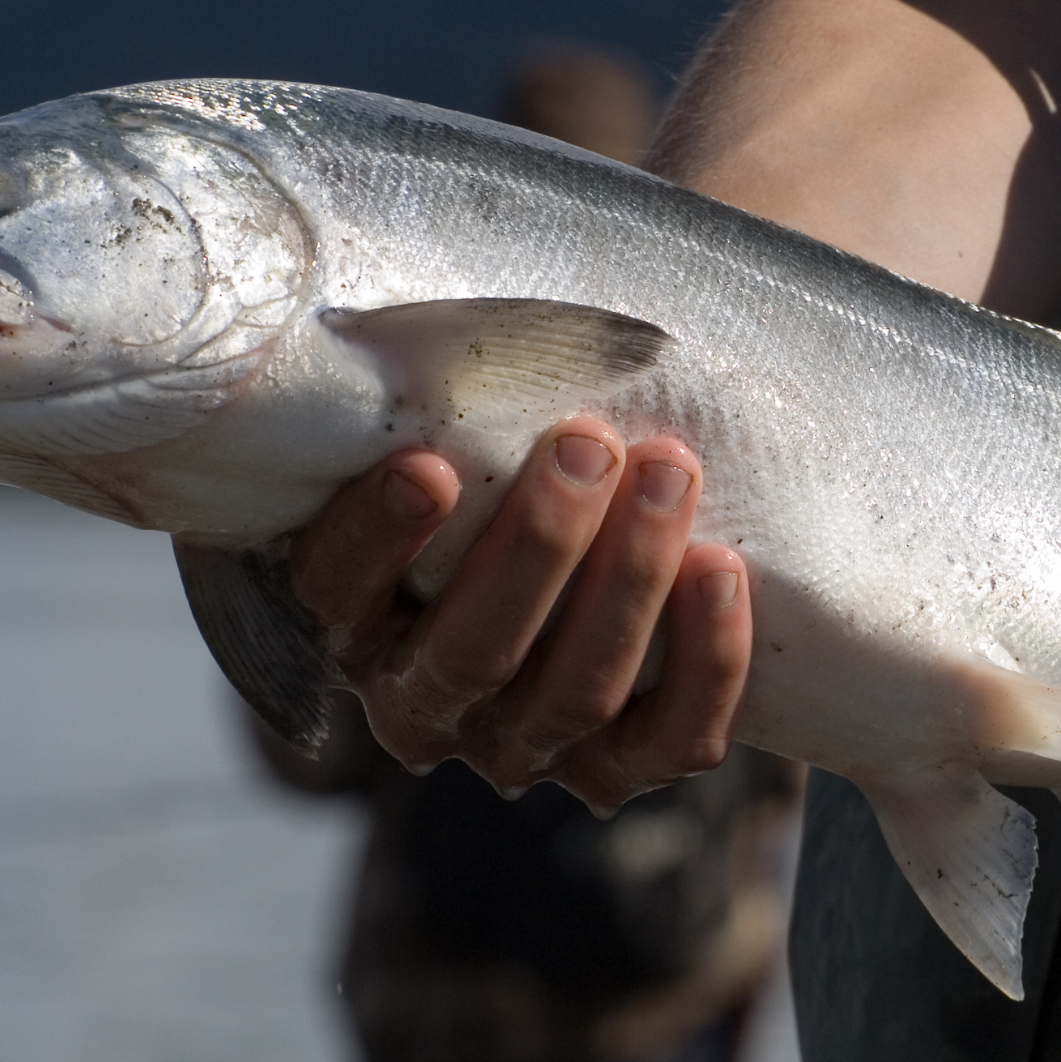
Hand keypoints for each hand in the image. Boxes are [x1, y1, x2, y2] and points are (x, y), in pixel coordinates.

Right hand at [288, 417, 752, 812]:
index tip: (425, 465)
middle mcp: (428, 706)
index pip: (337, 597)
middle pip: (472, 653)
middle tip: (588, 442)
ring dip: (630, 579)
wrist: (608, 545)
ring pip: (576, 693)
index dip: (374, 541)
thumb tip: (420, 292)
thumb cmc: (505, 466)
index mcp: (358, 626)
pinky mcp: (624, 770)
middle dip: (538, 546)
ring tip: (670, 472)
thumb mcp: (451, 436)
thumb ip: (432, 394)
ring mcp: (527, 748)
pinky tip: (723, 569)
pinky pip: (671, 739)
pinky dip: (706, 659)